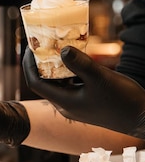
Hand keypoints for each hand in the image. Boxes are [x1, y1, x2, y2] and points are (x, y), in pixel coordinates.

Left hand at [22, 45, 144, 137]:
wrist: (142, 119)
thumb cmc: (122, 100)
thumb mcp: (100, 78)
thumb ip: (80, 64)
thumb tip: (62, 49)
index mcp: (64, 102)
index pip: (35, 82)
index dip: (29, 64)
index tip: (31, 46)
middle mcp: (66, 105)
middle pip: (45, 81)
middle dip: (41, 62)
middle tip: (43, 42)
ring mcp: (77, 104)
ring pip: (59, 82)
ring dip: (56, 65)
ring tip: (58, 45)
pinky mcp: (87, 101)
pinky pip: (72, 84)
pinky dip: (70, 70)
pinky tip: (77, 57)